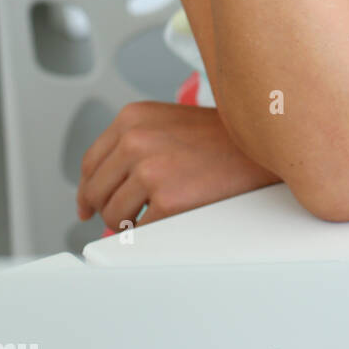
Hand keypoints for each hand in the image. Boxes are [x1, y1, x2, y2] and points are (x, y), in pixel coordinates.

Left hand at [75, 100, 280, 230]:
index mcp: (132, 118)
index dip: (87, 189)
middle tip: (123, 215)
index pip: (91, 163)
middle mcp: (136, 140)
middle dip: (105, 208)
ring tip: (156, 212)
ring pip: (114, 215)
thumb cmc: (219, 137)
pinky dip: (150, 231)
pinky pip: (140, 230)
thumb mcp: (167, 122)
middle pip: (96, 192)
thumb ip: (131, 144)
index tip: (87, 205)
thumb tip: (98, 187)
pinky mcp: (168, 200)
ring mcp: (151, 170)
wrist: (260, 147)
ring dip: (129, 221)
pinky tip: (170, 218)